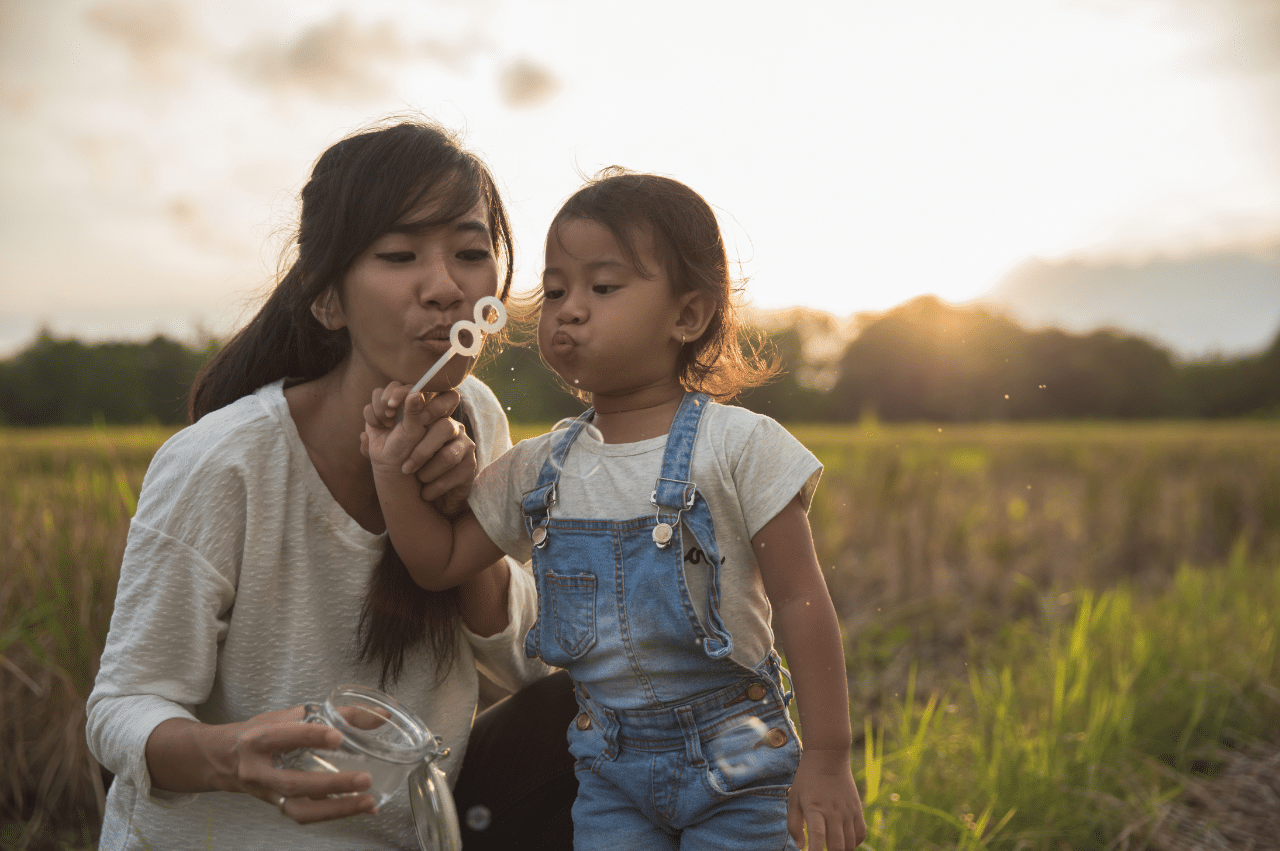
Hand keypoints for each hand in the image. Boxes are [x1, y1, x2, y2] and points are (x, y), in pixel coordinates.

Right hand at [204, 707, 377, 823]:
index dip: (309, 736)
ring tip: (368, 801)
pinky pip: (307, 815)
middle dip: (330, 785)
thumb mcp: (288, 715)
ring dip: (337, 809)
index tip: (337, 737)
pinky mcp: (279, 806)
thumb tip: (378, 716)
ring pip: (300, 810)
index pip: (281, 737)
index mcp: (257, 739)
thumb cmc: (261, 732)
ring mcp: (268, 793)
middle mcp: (258, 770)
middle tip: (364, 779)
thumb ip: (331, 714)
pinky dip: (336, 812)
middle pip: (293, 782)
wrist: (226, 760)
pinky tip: (362, 808)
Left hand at [362, 385, 475, 517]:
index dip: (419, 403)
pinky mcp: (471, 467)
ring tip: (416, 481)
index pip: (433, 398)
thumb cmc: (406, 465)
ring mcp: (465, 446)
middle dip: (422, 449)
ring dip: (427, 472)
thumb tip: (363, 436)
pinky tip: (425, 493)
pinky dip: (436, 487)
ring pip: (449, 455)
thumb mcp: (386, 450)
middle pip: (444, 427)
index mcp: (431, 416)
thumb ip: (376, 438)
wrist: (428, 496)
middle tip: (405, 467)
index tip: (396, 417)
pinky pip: (456, 475)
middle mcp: (452, 427)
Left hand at [788, 748, 865, 848]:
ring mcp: (848, 811)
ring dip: (841, 850)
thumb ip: (794, 825)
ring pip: (850, 844)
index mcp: (815, 808)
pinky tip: (844, 839)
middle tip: (821, 849)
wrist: (828, 757)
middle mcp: (833, 812)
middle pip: (837, 846)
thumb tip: (801, 847)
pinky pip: (861, 834)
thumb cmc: (807, 779)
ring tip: (831, 846)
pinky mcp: (857, 809)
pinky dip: (854, 842)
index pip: (817, 836)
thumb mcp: (794, 799)